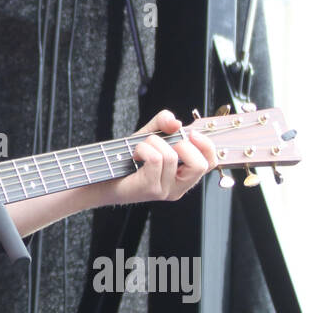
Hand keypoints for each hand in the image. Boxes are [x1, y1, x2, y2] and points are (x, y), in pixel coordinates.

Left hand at [97, 110, 216, 206]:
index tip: (191, 133)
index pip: (211, 163)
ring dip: (153, 143)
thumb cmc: (127, 159)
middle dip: (182, 144)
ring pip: (172, 156)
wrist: (102, 176)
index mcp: (184, 175)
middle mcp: (178, 186)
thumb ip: (163, 124)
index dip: (206, 146)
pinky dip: (143, 149)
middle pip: (200, 164)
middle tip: (163, 142)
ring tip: (141, 147)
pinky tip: (135, 154)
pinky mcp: (151, 189)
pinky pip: (156, 159)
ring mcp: (165, 190)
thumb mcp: (149, 136)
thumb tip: (176, 122)